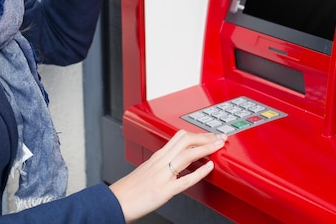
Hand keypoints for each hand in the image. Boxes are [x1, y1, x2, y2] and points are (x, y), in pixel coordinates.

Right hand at [109, 130, 226, 221]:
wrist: (116, 201)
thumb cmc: (130, 188)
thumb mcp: (148, 169)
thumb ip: (163, 164)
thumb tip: (179, 163)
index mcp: (157, 155)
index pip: (181, 136)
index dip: (199, 134)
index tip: (211, 135)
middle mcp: (161, 161)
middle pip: (186, 140)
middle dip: (206, 137)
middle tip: (219, 137)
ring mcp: (163, 175)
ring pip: (187, 154)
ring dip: (206, 148)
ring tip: (218, 146)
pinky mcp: (164, 190)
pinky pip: (185, 179)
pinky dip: (199, 172)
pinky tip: (209, 168)